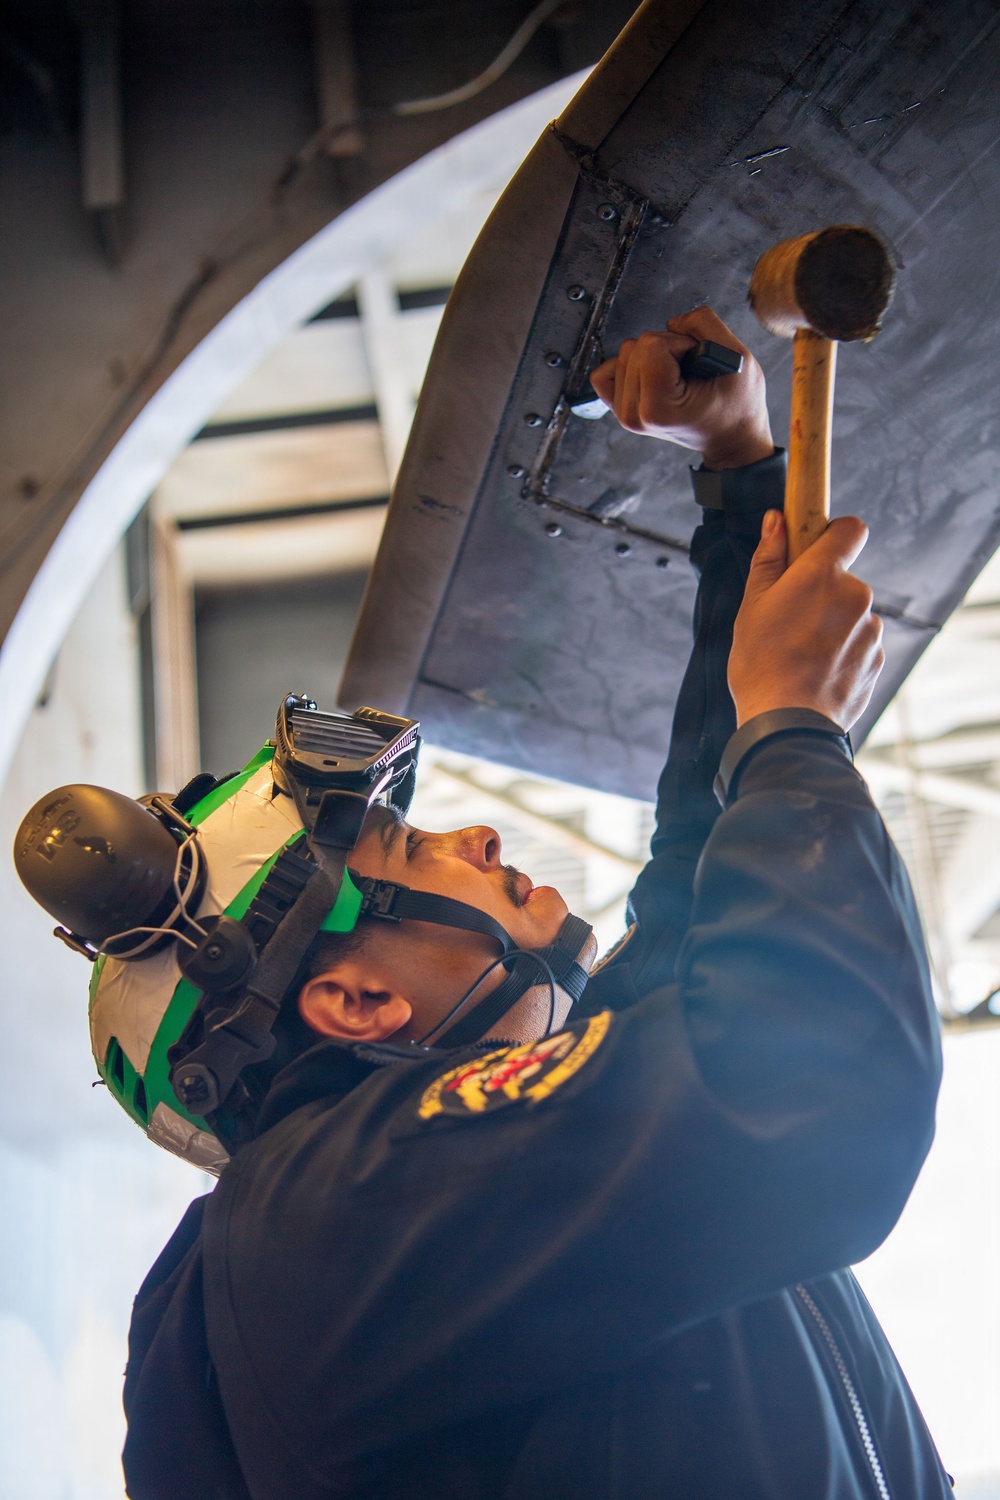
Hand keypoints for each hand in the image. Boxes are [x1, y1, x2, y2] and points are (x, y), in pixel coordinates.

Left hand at [589, 305, 773, 468]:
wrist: (729, 437)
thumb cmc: (736, 406)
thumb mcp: (737, 357)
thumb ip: (704, 324)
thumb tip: (673, 321)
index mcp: (658, 409)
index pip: (651, 344)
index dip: (681, 343)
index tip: (697, 363)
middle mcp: (634, 414)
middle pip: (635, 346)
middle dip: (667, 348)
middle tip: (690, 371)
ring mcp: (624, 413)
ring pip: (624, 352)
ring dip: (653, 355)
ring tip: (678, 376)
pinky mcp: (619, 408)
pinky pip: (605, 372)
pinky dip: (629, 365)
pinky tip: (653, 374)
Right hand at [729, 513, 884, 730]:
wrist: (787, 725)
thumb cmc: (762, 664)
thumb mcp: (752, 605)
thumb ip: (769, 558)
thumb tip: (776, 522)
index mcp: (824, 574)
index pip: (850, 529)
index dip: (834, 534)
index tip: (814, 549)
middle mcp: (856, 596)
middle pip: (844, 578)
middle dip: (822, 592)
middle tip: (789, 619)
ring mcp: (870, 630)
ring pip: (851, 613)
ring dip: (832, 624)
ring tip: (801, 652)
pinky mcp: (876, 659)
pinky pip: (859, 643)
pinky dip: (842, 651)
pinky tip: (815, 670)